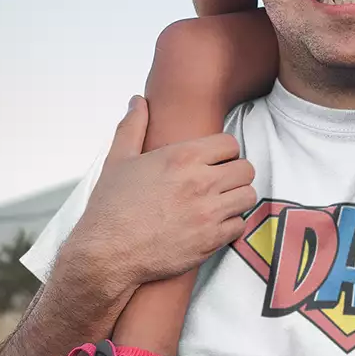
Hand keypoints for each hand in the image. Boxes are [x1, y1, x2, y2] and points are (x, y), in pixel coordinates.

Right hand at [62, 97, 256, 294]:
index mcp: (182, 157)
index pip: (230, 143)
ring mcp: (208, 213)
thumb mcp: (118, 160)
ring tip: (221, 202)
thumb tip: (138, 100)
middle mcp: (201, 182)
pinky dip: (231, 225)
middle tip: (221, 182)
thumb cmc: (110, 207)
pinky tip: (214, 224)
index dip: (224, 152)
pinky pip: (240, 226)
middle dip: (235, 174)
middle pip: (246, 169)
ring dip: (237, 198)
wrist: (105, 255)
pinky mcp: (211, 241)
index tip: (214, 161)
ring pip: (248, 197)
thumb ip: (133, 126)